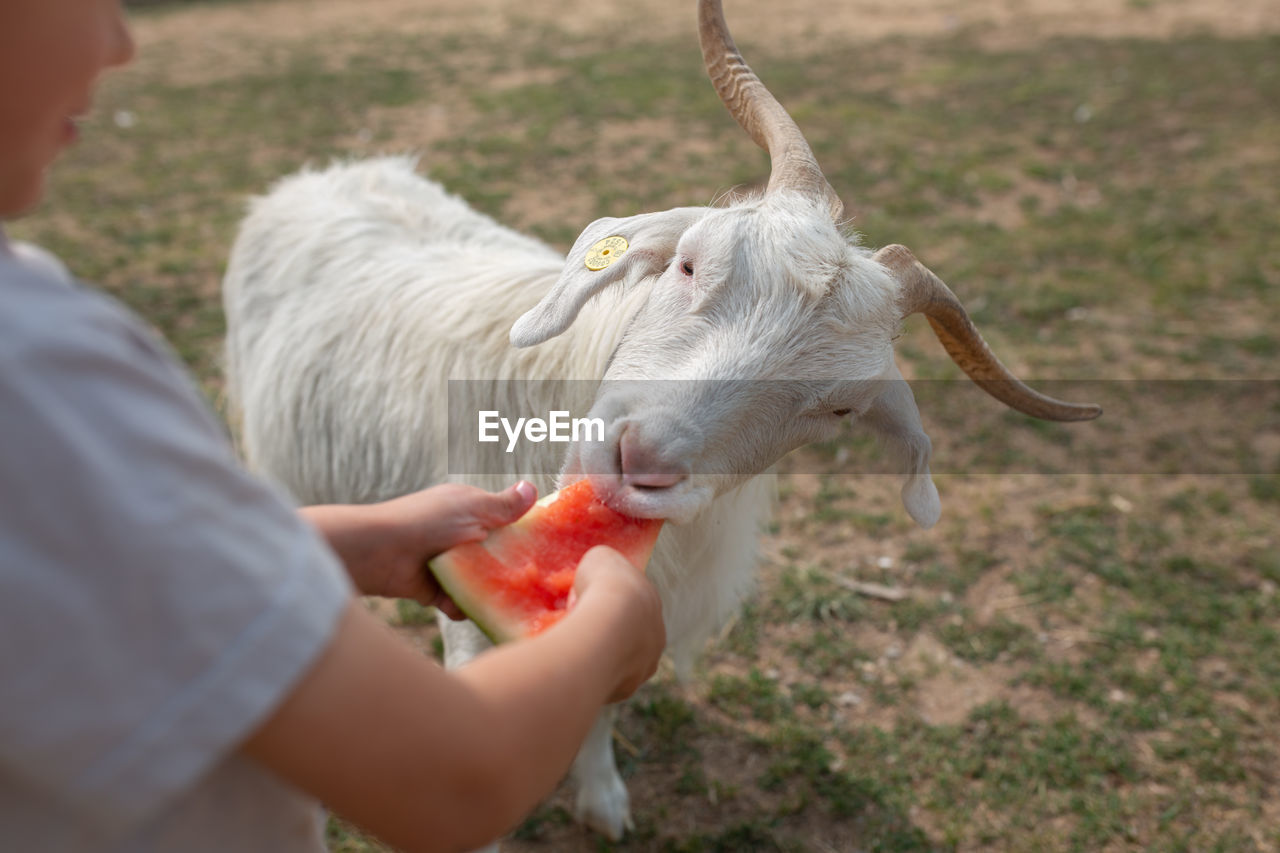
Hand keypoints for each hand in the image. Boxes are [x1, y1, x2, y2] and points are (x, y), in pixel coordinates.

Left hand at [302, 482, 537, 614]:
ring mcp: (446, 561)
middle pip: (493, 553)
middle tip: (528, 580)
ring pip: (477, 580)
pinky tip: (464, 607)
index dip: (520, 532)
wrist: (380, 552)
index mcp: (466, 508)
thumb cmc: (428, 521)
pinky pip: (457, 600)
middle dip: (506, 566)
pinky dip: (461, 605)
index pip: (501, 519)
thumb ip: (505, 506)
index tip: (544, 548)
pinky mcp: (434, 587)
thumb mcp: (474, 508)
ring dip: (484, 590)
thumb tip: (533, 488)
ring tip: (499, 598)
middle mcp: (457, 533)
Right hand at [569, 546, 665, 701]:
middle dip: (604, 632)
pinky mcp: (627, 688)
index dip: (604, 601)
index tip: (583, 602)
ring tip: (570, 649)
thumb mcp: (600, 559)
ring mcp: (643, 665)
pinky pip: (605, 682)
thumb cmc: (603, 585)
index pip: (629, 603)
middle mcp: (655, 637)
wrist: (606, 624)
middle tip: (576, 628)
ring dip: (598, 656)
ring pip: (618, 661)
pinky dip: (590, 676)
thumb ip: (602, 567)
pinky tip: (572, 667)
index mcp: (653, 604)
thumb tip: (597, 570)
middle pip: (627, 635)